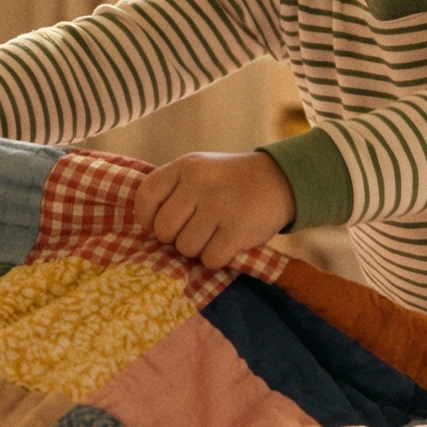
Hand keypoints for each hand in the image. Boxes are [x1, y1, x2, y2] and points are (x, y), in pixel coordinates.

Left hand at [133, 151, 295, 270]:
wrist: (279, 180)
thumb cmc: (229, 181)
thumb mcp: (199, 170)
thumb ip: (172, 191)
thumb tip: (147, 228)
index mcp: (185, 167)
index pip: (146, 198)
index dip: (148, 218)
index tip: (161, 223)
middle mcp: (199, 183)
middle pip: (164, 230)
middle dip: (175, 237)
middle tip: (195, 230)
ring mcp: (219, 206)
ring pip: (186, 248)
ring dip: (198, 249)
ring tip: (214, 234)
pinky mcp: (237, 230)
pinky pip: (210, 260)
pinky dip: (217, 258)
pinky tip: (227, 243)